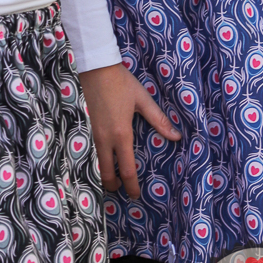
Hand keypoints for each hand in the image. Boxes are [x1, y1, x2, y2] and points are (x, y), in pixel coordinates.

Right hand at [78, 63, 180, 198]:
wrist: (95, 67)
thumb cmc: (121, 82)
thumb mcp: (142, 99)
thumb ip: (158, 119)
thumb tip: (176, 136)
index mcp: (121, 134)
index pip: (127, 169)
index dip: (132, 186)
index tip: (136, 195)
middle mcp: (104, 138)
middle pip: (106, 173)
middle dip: (114, 186)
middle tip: (122, 190)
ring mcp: (92, 133)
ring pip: (96, 163)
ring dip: (104, 174)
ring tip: (113, 179)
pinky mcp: (86, 127)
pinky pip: (91, 151)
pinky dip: (97, 160)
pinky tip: (103, 159)